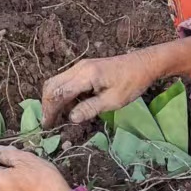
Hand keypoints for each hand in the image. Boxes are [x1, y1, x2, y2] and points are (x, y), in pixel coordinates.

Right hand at [41, 51, 158, 128]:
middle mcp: (79, 68)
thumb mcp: (114, 101)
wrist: (144, 64)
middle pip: (52, 85)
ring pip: (57, 81)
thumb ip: (90, 108)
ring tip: (55, 117)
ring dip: (53, 99)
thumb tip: (71, 118)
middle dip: (47, 104)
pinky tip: (67, 107)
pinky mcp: (84, 68)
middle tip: (49, 123)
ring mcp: (81, 66)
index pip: (59, 92)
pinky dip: (61, 93)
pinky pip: (65, 80)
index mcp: (86, 75)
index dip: (50, 110)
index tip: (47, 126)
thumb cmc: (132, 83)